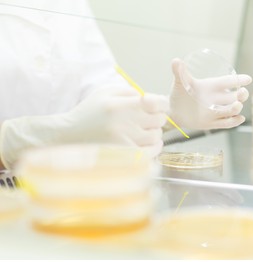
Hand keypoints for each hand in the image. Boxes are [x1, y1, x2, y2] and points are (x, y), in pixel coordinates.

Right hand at [0, 86, 167, 168]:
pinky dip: (154, 148)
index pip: (157, 103)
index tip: (158, 107)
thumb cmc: (89, 113)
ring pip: (156, 136)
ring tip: (144, 131)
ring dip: (154, 133)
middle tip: (148, 120)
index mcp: (120, 105)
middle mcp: (124, 123)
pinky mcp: (124, 156)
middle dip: (157, 118)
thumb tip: (152, 98)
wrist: (68, 136)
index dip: (162, 104)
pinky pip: (151, 152)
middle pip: (159, 120)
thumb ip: (129, 91)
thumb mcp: (105, 93)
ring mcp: (124, 141)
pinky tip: (149, 143)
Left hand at [169, 58, 251, 129]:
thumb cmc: (179, 94)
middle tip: (243, 93)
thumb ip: (179, 72)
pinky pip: (226, 123)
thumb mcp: (180, 83)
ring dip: (236, 108)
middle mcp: (217, 99)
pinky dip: (234, 122)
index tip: (248, 79)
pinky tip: (239, 118)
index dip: (238, 80)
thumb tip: (176, 60)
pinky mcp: (212, 123)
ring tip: (236, 105)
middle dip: (241, 95)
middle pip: (235, 96)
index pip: (228, 81)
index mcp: (212, 86)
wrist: (174, 112)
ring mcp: (216, 112)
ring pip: (231, 110)